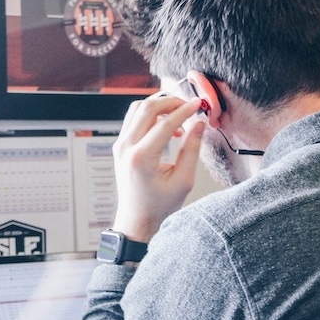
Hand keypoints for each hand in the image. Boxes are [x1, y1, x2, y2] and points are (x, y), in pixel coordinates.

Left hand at [110, 96, 204, 242]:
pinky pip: (133, 119)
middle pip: (147, 107)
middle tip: (188, 106)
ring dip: (159, 106)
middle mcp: (126, 148)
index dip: (184, 110)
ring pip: (137, 108)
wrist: (137, 218)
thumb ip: (192, 150)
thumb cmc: (159, 205)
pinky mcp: (120, 145)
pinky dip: (151, 115)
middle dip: (170, 101)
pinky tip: (167, 127)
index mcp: (141, 158)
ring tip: (178, 116)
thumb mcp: (183, 180)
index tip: (198, 105)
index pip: (165, 123)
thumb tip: (199, 125)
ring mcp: (120, 145)